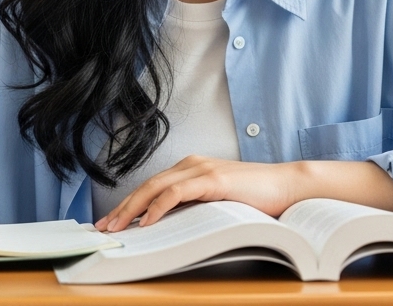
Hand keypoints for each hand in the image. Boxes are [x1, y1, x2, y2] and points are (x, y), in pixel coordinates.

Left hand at [95, 156, 305, 231]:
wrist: (287, 186)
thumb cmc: (257, 197)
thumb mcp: (218, 202)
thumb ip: (195, 206)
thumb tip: (168, 226)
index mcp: (192, 168)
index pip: (152, 186)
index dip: (129, 204)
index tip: (113, 221)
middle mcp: (192, 164)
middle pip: (147, 185)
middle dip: (123, 207)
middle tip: (104, 227)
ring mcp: (202, 169)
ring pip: (156, 187)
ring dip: (133, 208)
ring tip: (118, 227)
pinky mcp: (212, 179)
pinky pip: (177, 192)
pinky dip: (158, 206)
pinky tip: (147, 221)